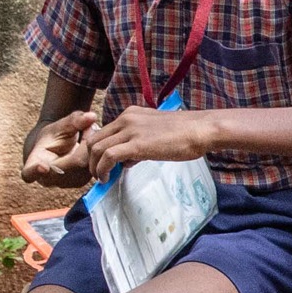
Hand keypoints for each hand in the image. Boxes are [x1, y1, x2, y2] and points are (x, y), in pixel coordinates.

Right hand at [24, 111, 98, 187]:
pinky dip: (96, 155)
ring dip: (92, 149)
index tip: (42, 167)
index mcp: (34, 164)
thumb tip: (91, 116)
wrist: (57, 148)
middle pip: (75, 163)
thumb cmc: (52, 136)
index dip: (35, 171)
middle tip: (88, 128)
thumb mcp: (59, 126)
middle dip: (85, 144)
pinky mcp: (81, 182)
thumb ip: (74, 120)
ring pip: (88, 166)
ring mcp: (66, 183)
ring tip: (86, 135)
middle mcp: (48, 179)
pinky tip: (90, 146)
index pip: (30, 172)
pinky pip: (94, 168)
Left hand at [88, 104, 217, 173]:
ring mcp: (130, 130)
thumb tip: (128, 159)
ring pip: (97, 148)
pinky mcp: (136, 144)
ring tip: (101, 178)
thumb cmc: (185, 133)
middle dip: (91, 159)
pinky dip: (103, 169)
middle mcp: (126, 119)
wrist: (200, 130)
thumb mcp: (156, 133)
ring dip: (95, 167)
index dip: (98, 151)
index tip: (102, 165)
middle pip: (94, 139)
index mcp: (130, 114)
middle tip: (98, 174)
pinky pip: (109, 156)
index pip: (103, 132)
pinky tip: (108, 178)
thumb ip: (139, 142)